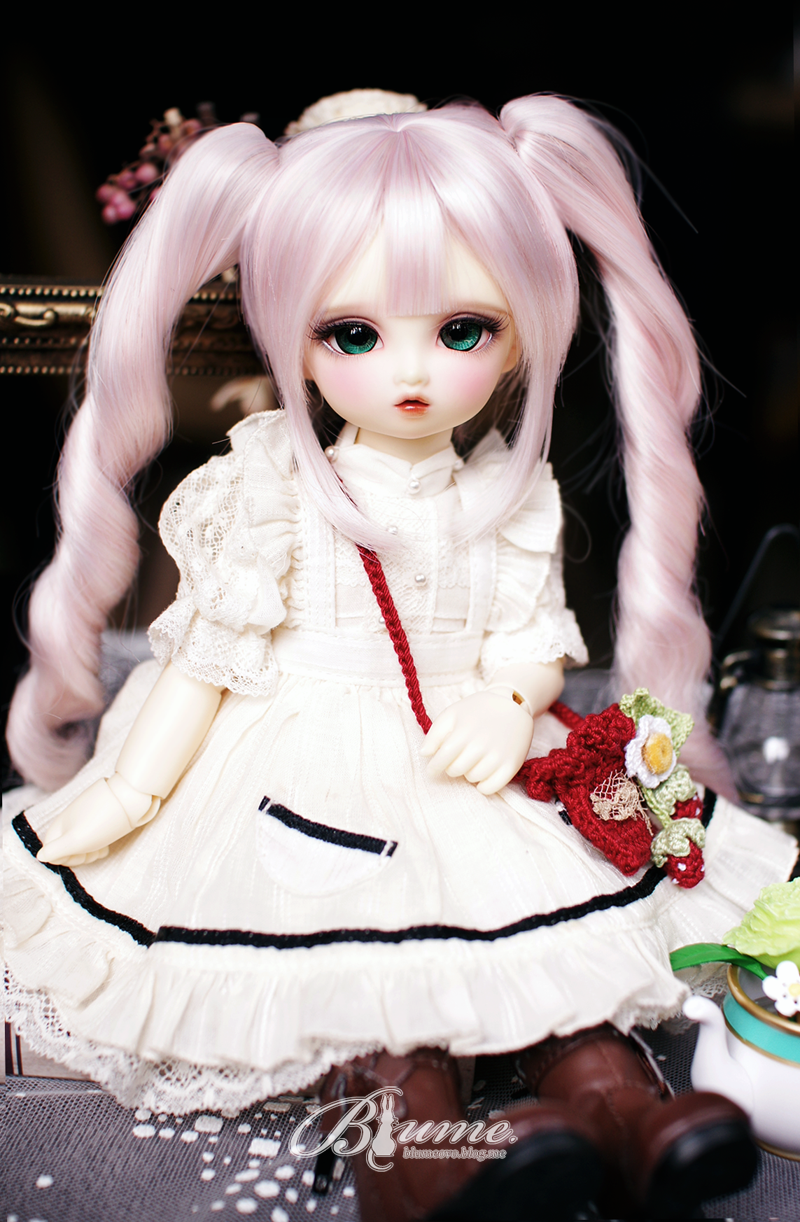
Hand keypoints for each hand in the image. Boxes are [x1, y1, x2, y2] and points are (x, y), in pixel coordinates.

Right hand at [36, 775, 158, 866]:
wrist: (131, 796)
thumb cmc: (102, 822)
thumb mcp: (75, 840)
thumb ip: (56, 850)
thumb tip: (40, 856)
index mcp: (61, 823)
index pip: (51, 848)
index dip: (63, 858)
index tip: (79, 858)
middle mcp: (70, 819)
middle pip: (66, 845)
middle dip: (78, 856)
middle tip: (93, 855)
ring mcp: (86, 816)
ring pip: (81, 841)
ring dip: (89, 851)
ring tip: (101, 851)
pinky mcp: (100, 815)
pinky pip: (93, 833)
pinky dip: (99, 842)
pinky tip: (107, 846)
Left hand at [421, 692, 533, 794]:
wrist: (512, 705)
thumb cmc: (477, 710)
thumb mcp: (452, 714)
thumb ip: (435, 734)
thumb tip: (424, 754)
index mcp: (464, 732)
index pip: (442, 758)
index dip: (434, 767)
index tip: (432, 770)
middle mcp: (481, 745)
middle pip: (456, 770)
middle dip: (452, 768)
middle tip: (456, 760)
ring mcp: (497, 756)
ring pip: (472, 779)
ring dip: (468, 773)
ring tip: (472, 762)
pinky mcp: (511, 765)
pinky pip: (491, 788)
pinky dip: (483, 786)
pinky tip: (482, 774)